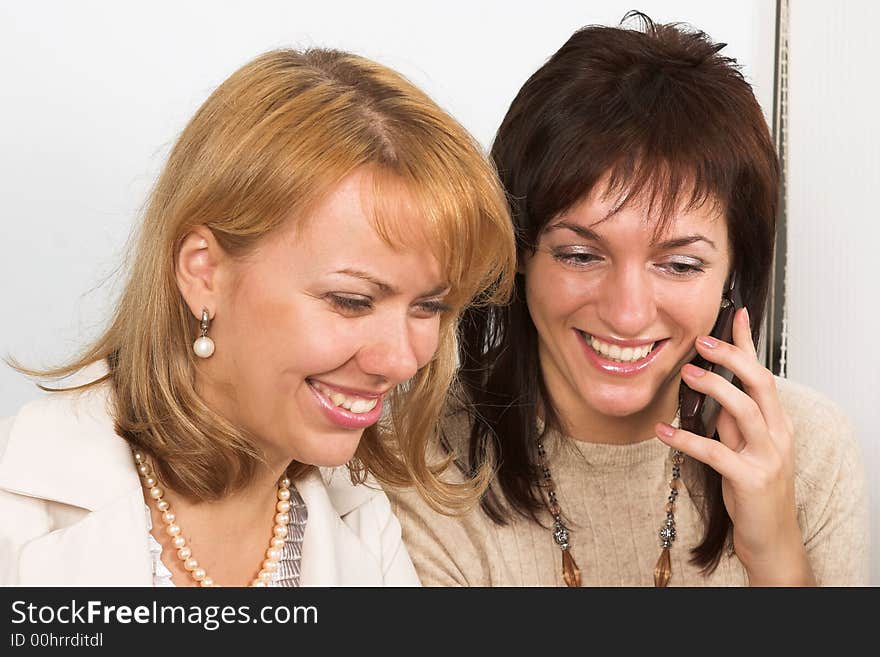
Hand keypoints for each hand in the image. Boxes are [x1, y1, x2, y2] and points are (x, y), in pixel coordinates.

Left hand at [655, 307, 814, 585]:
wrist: (771, 540)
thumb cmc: (755, 494)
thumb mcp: (744, 450)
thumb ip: (732, 424)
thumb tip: (713, 396)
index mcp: (777, 424)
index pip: (763, 374)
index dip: (748, 344)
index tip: (735, 315)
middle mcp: (778, 435)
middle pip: (760, 383)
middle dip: (733, 357)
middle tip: (702, 341)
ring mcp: (767, 457)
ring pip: (745, 411)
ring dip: (715, 388)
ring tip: (686, 373)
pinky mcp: (750, 480)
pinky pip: (716, 453)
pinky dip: (687, 439)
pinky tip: (663, 432)